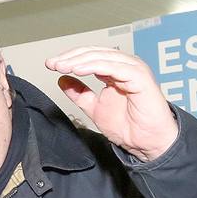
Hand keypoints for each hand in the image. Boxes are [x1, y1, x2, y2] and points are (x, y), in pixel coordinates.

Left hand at [45, 47, 178, 159]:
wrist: (146, 144)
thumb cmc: (128, 127)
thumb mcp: (94, 108)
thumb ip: (80, 94)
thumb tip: (62, 79)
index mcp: (115, 70)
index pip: (89, 56)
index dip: (69, 58)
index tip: (51, 65)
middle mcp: (125, 66)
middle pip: (94, 53)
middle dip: (71, 57)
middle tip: (53, 64)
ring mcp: (134, 69)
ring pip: (103, 57)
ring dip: (80, 60)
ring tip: (62, 66)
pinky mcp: (140, 77)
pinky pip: (115, 67)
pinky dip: (95, 67)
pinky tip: (79, 70)